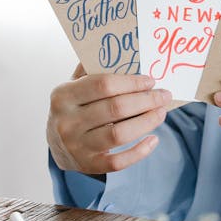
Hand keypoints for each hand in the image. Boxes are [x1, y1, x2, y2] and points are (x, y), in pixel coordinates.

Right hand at [47, 64, 172, 175]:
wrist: (56, 144)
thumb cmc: (74, 107)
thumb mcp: (75, 86)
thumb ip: (93, 69)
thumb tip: (127, 55)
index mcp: (63, 95)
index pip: (103, 84)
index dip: (131, 82)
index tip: (151, 80)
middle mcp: (67, 121)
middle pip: (115, 109)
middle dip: (146, 100)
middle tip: (164, 95)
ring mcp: (76, 146)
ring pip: (119, 135)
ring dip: (146, 122)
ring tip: (161, 113)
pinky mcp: (88, 165)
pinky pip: (118, 162)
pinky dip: (139, 151)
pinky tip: (153, 140)